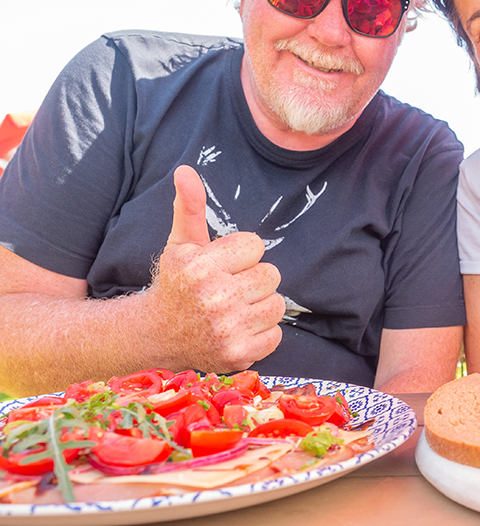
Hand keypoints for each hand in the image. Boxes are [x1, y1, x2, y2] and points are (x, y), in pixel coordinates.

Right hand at [144, 165, 284, 371]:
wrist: (155, 335)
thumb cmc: (176, 284)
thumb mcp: (181, 244)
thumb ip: (190, 207)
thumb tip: (185, 170)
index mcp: (201, 267)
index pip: (256, 246)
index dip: (242, 255)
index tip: (223, 266)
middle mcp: (214, 298)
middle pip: (271, 275)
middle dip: (253, 280)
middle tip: (228, 290)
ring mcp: (227, 330)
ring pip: (277, 304)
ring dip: (260, 306)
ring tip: (235, 309)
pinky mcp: (238, 355)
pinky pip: (276, 334)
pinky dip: (262, 333)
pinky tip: (238, 330)